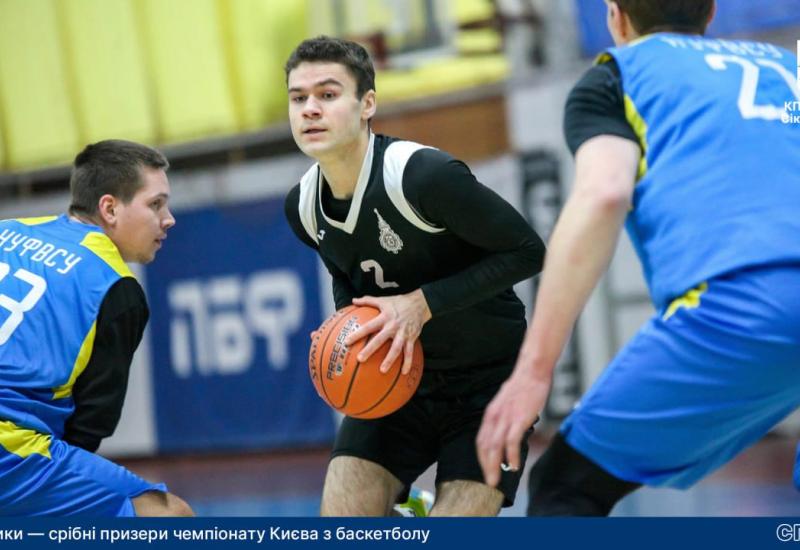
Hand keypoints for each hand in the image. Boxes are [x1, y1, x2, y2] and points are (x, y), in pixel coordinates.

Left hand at [344, 289, 431, 374]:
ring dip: (389, 360)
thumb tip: (354, 300)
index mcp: (384, 317)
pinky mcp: (411, 338)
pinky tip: (404, 373)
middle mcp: (393, 326)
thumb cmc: (399, 302)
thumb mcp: (383, 300)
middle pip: (380, 339)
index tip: (347, 342)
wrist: (420, 304)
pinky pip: (410, 352)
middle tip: (360, 359)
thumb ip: (368, 300)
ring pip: (396, 349)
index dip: (358, 334)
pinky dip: (407, 362)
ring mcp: (403, 334)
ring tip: (382, 370)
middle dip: (370, 350)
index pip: (368, 326)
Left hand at [476, 369, 550, 486]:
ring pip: (495, 447)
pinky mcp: (519, 419)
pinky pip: (511, 442)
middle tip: (490, 482)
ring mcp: (506, 418)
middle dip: (486, 466)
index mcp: (490, 414)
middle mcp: (494, 417)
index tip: (486, 469)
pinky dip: (511, 456)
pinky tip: (514, 465)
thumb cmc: (523, 387)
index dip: (482, 457)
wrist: (532, 371)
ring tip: (497, 479)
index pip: (481, 440)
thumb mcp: (507, 403)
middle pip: (485, 447)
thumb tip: (506, 432)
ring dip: (495, 465)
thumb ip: (504, 418)